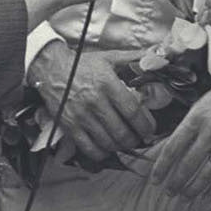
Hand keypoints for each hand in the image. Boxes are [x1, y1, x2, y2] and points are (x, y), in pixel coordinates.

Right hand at [29, 43, 155, 161]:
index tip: (150, 129)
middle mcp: (95, 102)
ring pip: (107, 142)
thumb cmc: (84, 64)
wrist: (52, 69)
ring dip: (120, 146)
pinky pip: (89, 149)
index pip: (132, 111)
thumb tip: (158, 58)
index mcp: (107, 84)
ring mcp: (81, 117)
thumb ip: (134, 59)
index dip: (145, 124)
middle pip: (121, 131)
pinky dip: (102, 153)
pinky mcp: (69, 127)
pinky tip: (107, 147)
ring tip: (126, 142)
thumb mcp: (110, 57)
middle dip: (135, 139)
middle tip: (140, 138)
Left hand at [149, 78, 210, 198]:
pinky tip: (209, 194)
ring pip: (207, 174)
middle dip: (176, 182)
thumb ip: (189, 125)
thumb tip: (173, 147)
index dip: (162, 166)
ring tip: (186, 196)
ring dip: (194, 189)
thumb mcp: (201, 104)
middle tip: (169, 192)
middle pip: (188, 164)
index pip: (173, 147)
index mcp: (196, 118)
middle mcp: (210, 131)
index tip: (155, 179)